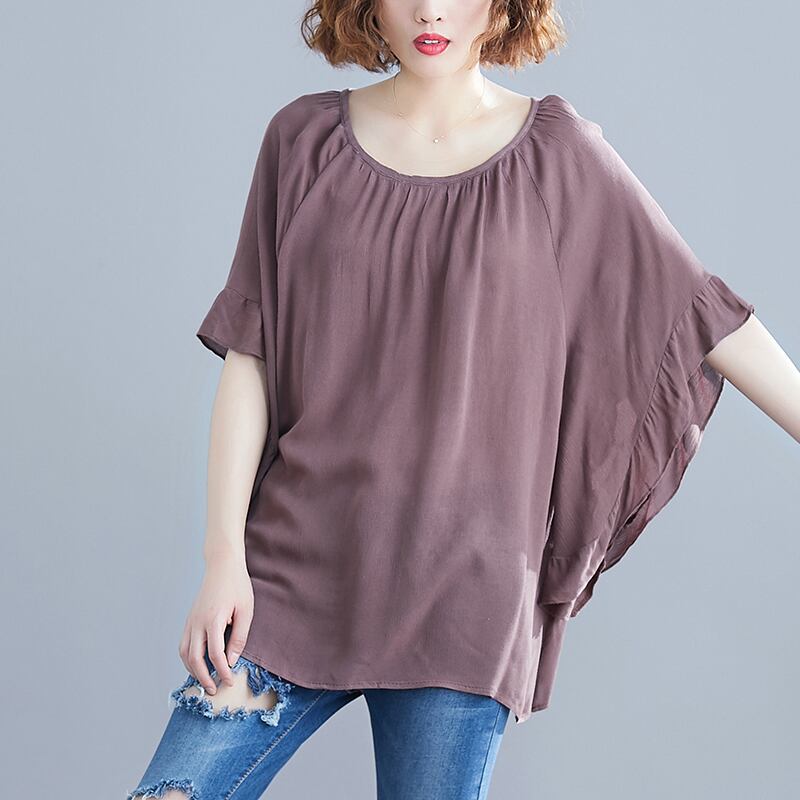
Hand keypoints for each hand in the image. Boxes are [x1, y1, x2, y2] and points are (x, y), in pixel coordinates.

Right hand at [177, 549, 253, 694]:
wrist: (222, 565)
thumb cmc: (237, 586)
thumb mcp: (246, 611)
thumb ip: (239, 637)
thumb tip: (231, 661)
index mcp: (213, 620)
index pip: (215, 655)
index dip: (222, 672)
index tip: (229, 681)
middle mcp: (197, 623)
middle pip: (194, 659)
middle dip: (203, 678)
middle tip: (214, 690)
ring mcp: (190, 621)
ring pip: (185, 653)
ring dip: (193, 671)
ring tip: (205, 682)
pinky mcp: (189, 620)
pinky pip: (184, 644)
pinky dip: (188, 659)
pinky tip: (198, 665)